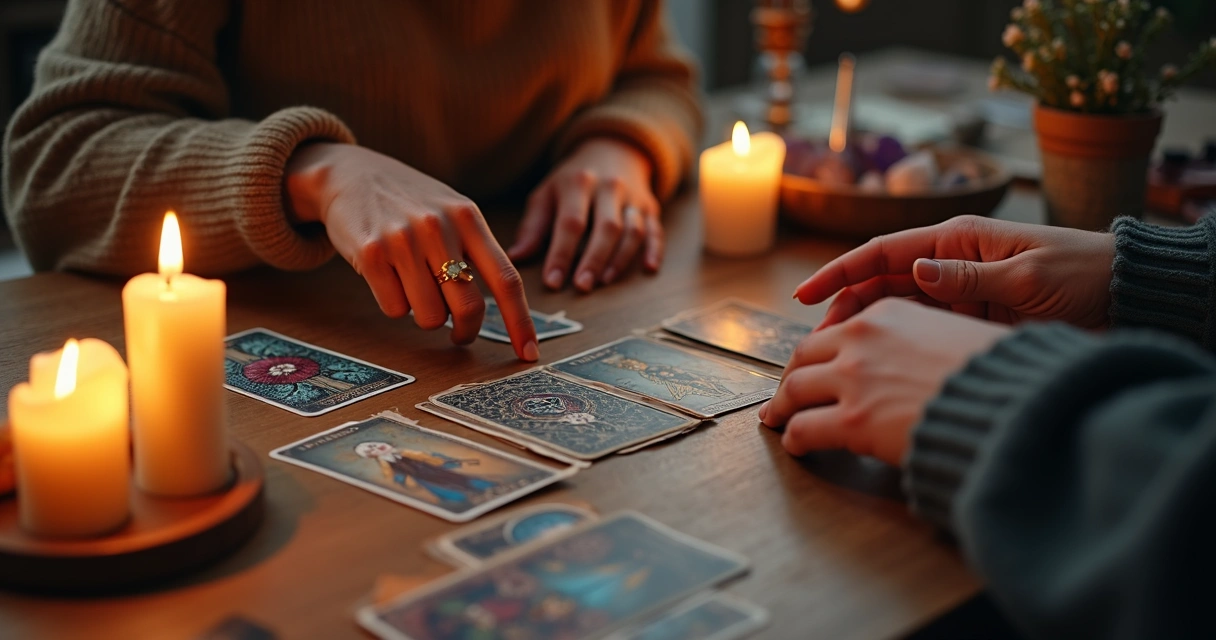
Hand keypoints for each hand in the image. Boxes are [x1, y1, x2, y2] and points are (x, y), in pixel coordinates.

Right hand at [285, 143, 538, 360]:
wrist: (350, 173)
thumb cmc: (410, 202)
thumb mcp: (452, 211)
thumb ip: (477, 251)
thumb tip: (503, 308)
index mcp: (468, 218)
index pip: (506, 279)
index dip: (521, 321)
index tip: (529, 352)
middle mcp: (439, 227)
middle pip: (468, 307)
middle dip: (466, 331)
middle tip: (459, 335)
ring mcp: (404, 240)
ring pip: (429, 316)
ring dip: (424, 315)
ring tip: (413, 287)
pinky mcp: (371, 253)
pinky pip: (394, 309)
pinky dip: (394, 304)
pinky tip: (388, 278)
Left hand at [508, 138, 661, 292]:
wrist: (611, 151)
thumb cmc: (572, 181)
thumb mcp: (547, 194)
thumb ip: (533, 226)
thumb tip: (516, 256)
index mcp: (578, 182)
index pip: (571, 222)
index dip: (562, 253)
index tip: (552, 281)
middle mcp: (610, 187)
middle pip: (606, 227)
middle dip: (594, 259)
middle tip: (582, 286)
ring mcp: (633, 197)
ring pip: (633, 230)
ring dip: (621, 258)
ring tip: (604, 282)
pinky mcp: (650, 207)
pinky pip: (656, 230)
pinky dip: (655, 250)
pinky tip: (649, 269)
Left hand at [759, 299, 1009, 464]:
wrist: (1013, 405)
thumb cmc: (1001, 375)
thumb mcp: (958, 333)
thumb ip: (924, 339)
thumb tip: (919, 360)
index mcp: (889, 313)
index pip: (836, 330)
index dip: (818, 353)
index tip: (811, 366)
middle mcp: (862, 338)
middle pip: (804, 356)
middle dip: (790, 378)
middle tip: (785, 396)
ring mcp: (853, 378)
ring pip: (794, 390)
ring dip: (782, 409)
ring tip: (778, 422)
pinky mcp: (852, 419)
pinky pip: (804, 428)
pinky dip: (794, 438)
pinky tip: (796, 447)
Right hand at [794, 216, 1115, 329]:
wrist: (1128, 295)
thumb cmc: (1085, 276)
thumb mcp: (1030, 278)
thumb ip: (971, 278)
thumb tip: (917, 273)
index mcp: (958, 241)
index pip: (882, 253)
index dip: (839, 273)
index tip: (803, 295)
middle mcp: (950, 262)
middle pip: (879, 283)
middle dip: (843, 308)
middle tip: (816, 344)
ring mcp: (958, 291)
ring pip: (894, 308)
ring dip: (863, 328)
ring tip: (835, 358)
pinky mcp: (969, 317)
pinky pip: (920, 327)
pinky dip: (894, 341)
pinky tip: (875, 362)